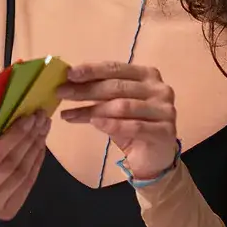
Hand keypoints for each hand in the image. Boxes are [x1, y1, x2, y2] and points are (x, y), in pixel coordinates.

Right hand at [0, 110, 51, 226]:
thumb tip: (4, 116)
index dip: (13, 136)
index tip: (29, 118)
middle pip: (11, 164)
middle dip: (28, 139)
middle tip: (41, 119)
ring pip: (22, 174)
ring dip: (35, 149)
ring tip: (42, 129)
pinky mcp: (8, 212)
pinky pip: (27, 184)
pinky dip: (36, 163)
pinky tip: (39, 147)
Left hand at [60, 62, 178, 180]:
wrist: (153, 157)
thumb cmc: (131, 126)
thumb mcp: (112, 106)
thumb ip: (98, 92)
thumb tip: (68, 83)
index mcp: (147, 75)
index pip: (115, 68)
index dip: (91, 70)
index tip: (69, 73)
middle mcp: (159, 89)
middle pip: (116, 87)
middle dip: (86, 90)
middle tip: (61, 93)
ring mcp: (165, 110)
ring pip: (122, 106)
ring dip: (92, 110)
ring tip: (69, 114)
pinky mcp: (165, 131)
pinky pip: (133, 126)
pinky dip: (111, 124)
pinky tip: (94, 124)